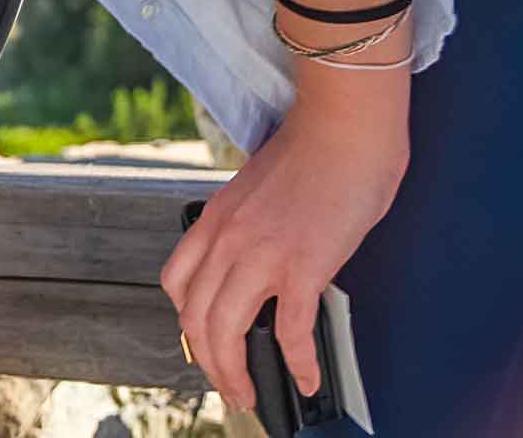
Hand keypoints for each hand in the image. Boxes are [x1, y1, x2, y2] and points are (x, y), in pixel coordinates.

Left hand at [160, 73, 406, 416]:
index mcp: (216, 218)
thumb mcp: (259, 189)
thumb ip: (251, 226)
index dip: (187, 324)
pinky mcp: (302, 266)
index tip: (203, 344)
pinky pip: (291, 332)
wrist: (344, 126)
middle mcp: (228, 238)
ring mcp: (261, 253)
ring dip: (235, 374)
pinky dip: (298, 364)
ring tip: (251, 395)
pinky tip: (306, 378)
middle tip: (229, 387)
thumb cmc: (315, 149)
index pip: (178, 282)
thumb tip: (263, 263)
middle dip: (209, 363)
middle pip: (195, 318)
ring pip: (225, 331)